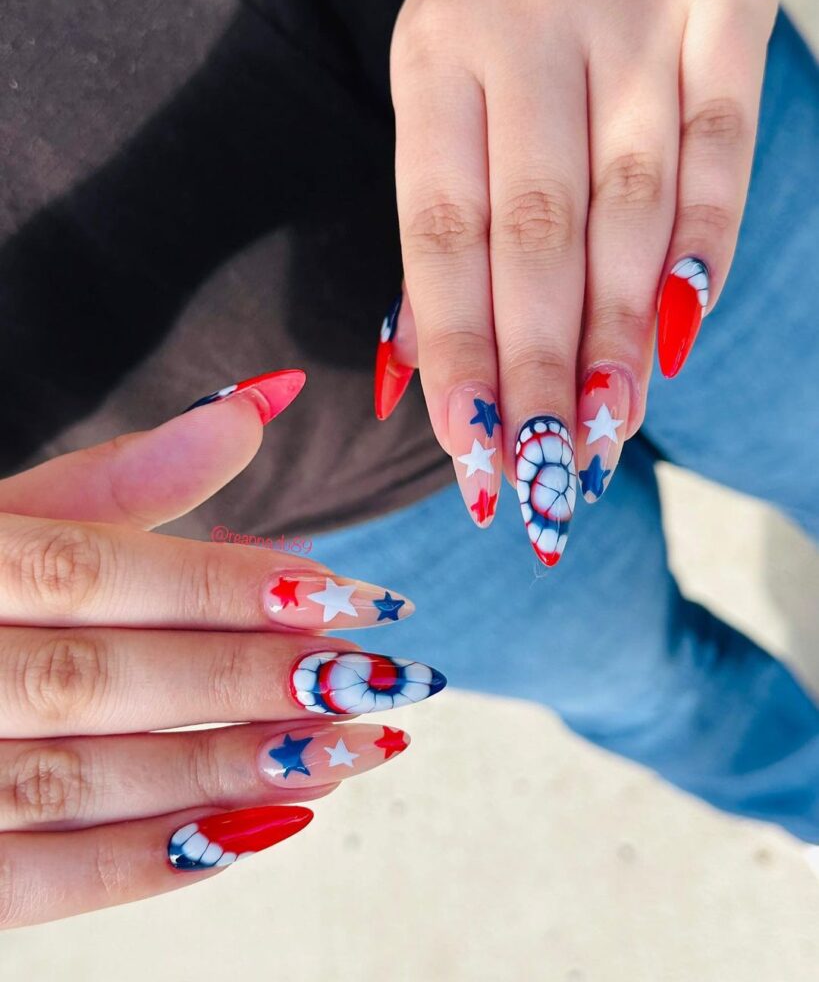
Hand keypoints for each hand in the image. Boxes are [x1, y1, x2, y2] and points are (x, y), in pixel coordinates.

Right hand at [0, 370, 443, 927]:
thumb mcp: (18, 515)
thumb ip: (133, 472)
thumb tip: (262, 400)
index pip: (97, 569)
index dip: (228, 588)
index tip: (354, 599)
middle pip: (102, 678)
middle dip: (251, 683)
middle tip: (379, 682)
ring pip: (82, 781)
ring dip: (228, 770)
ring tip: (350, 751)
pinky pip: (35, 882)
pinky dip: (148, 864)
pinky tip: (260, 832)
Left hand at [377, 0, 777, 563]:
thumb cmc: (497, 8)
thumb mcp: (439, 86)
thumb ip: (440, 219)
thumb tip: (419, 374)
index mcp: (437, 61)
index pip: (443, 234)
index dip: (457, 351)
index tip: (468, 452)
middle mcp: (529, 36)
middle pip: (537, 238)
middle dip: (539, 371)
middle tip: (542, 478)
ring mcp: (635, 17)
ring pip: (631, 209)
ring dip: (619, 337)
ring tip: (606, 434)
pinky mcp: (724, 6)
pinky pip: (723, 147)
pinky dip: (705, 247)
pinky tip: (680, 336)